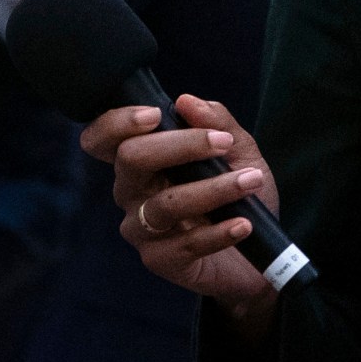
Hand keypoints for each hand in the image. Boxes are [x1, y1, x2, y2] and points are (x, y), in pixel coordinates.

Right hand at [83, 94, 279, 328]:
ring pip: (164, 204)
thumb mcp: (239, 154)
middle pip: (130, 159)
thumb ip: (218, 124)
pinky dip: (218, 232)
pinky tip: (244, 224)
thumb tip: (186, 101)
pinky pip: (184, 244)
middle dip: (179, 145)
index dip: (116, 123)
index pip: (103, 139)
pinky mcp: (159, 260)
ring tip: (250, 181)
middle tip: (223, 143)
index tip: (155, 114)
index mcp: (140, 162)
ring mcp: (141, 228)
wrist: (257, 257)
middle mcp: (131, 192)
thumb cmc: (239, 199)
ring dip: (212, 189)